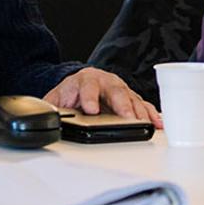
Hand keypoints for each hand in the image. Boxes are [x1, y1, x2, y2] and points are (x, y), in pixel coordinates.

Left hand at [44, 67, 161, 125]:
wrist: (80, 84)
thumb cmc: (70, 93)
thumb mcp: (56, 98)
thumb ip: (52, 106)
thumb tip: (46, 115)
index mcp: (85, 80)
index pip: (88, 87)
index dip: (90, 98)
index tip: (91, 110)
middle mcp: (106, 82)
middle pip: (115, 91)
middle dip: (122, 104)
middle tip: (126, 117)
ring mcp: (119, 90)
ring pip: (131, 98)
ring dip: (140, 111)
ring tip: (146, 123)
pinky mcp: (130, 98)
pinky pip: (143, 106)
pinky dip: (151, 114)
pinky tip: (157, 123)